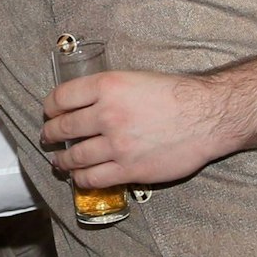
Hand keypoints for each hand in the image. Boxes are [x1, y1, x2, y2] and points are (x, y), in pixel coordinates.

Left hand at [42, 70, 244, 186]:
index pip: (61, 97)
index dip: (49, 106)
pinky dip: (80, 178)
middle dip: (50, 133)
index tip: (49, 112)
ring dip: (61, 159)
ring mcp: (116, 144)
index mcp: (107, 86)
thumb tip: (83, 103)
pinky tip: (79, 176)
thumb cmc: (177, 95)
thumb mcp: (136, 78)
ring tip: (59, 161)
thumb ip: (108, 90)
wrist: (208, 117)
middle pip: (62, 127)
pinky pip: (92, 178)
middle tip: (48, 137)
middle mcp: (107, 114)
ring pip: (73, 156)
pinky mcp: (128, 169)